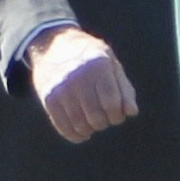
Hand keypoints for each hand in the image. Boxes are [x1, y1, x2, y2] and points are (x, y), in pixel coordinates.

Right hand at [27, 27, 138, 142]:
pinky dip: (75, 135)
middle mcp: (78, 77)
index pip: (112, 103)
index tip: (117, 114)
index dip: (117, 115)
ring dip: (90, 129)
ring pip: (80, 124)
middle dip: (105, 123)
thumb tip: (131, 112)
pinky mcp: (48, 99)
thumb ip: (124, 87)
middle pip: (96, 116)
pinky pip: (63, 126)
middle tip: (105, 118)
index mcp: (98, 66)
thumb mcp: (110, 63)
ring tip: (93, 123)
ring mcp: (61, 89)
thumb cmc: (89, 56)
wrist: (51, 45)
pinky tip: (81, 133)